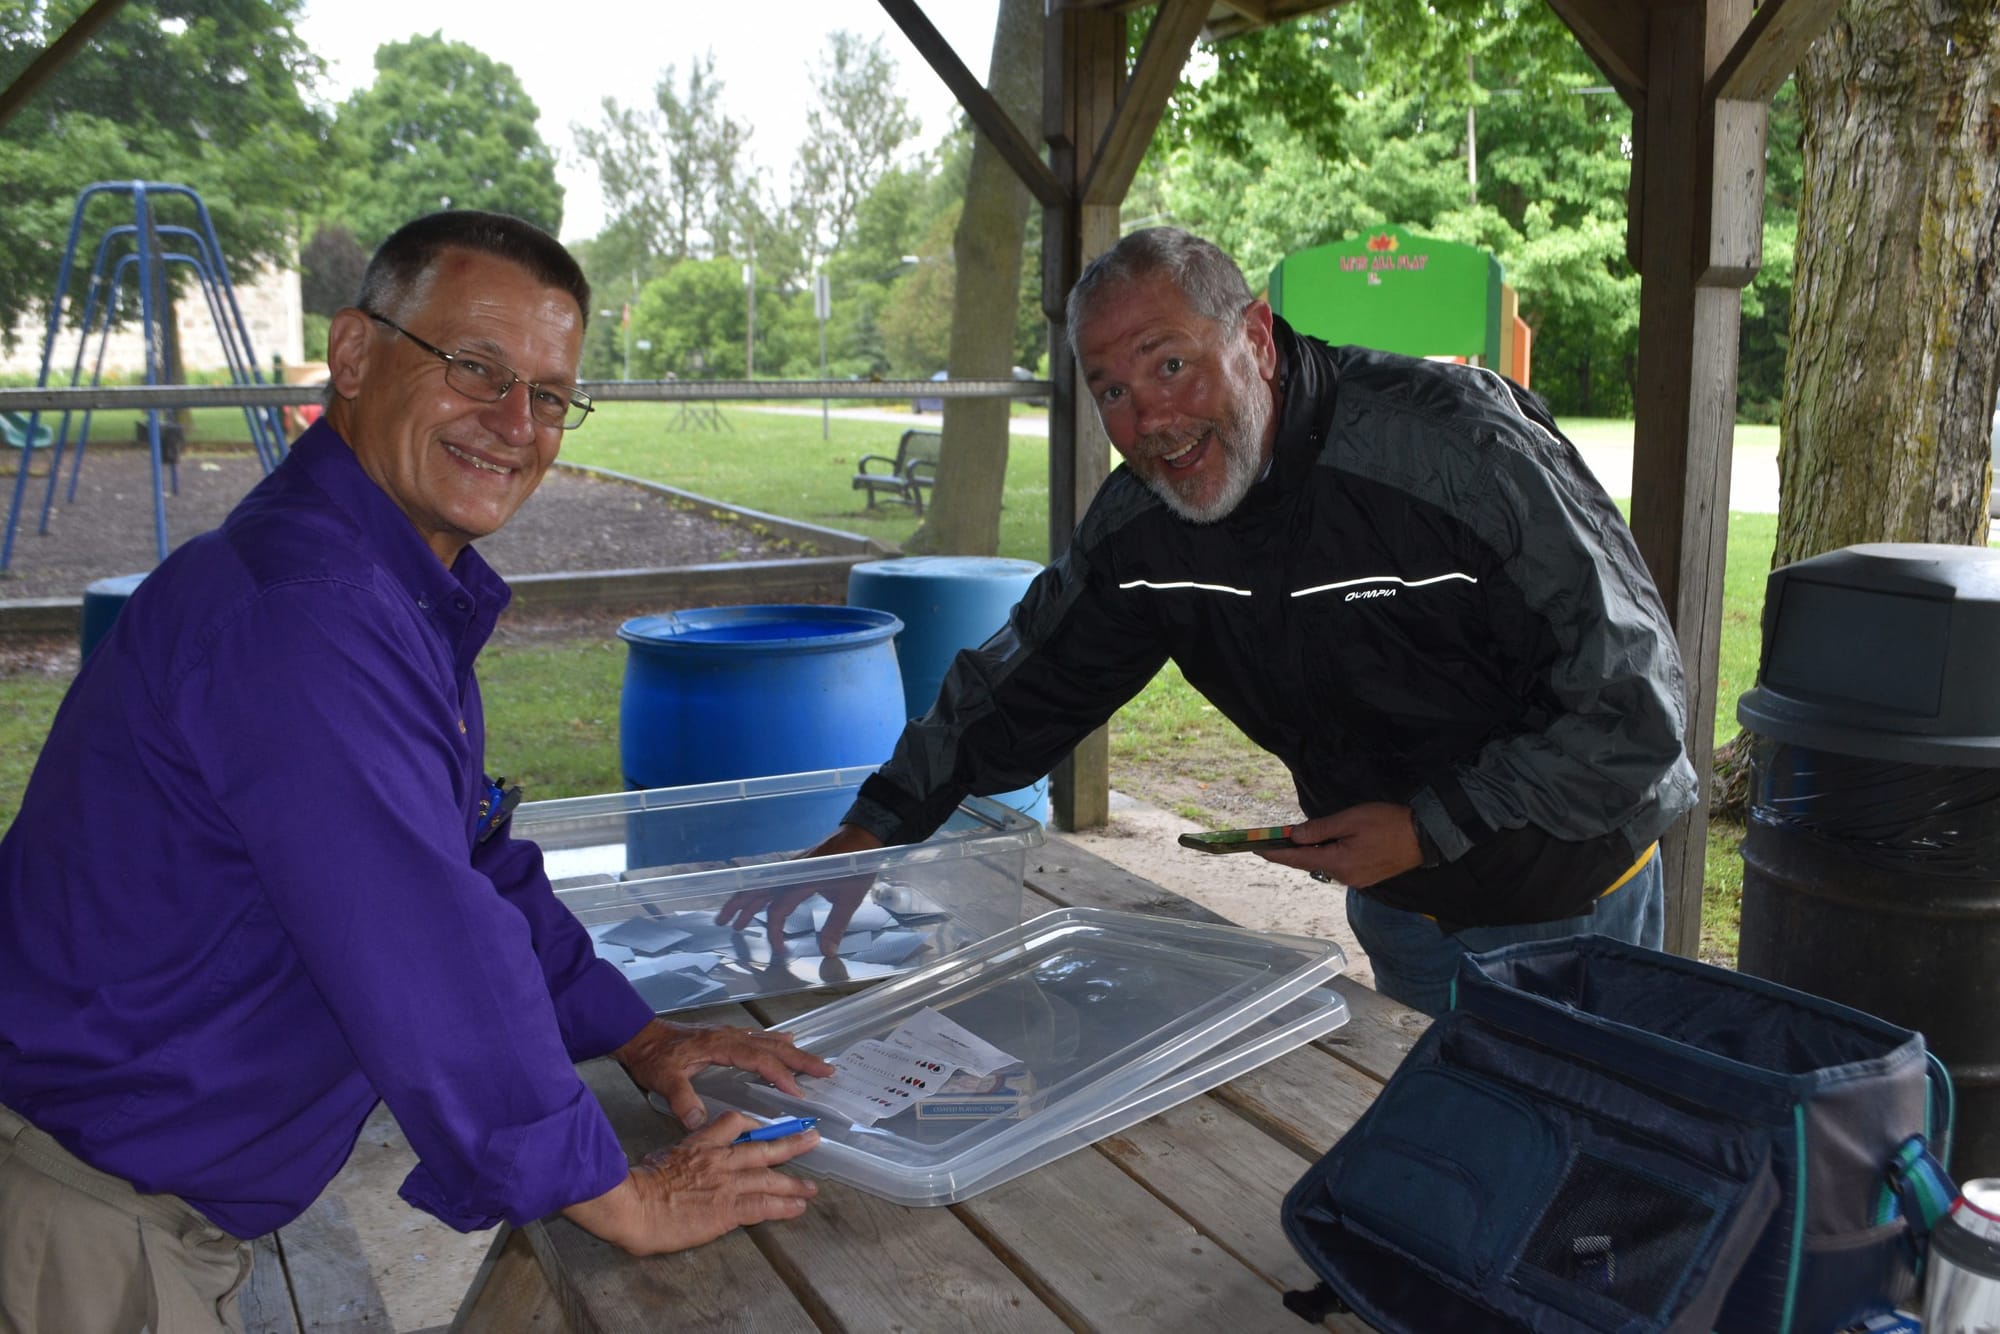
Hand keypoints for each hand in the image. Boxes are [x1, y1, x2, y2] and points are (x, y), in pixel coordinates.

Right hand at [561, 1111, 818, 1254]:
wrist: (633, 1205)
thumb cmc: (637, 1184)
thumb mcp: (660, 1156)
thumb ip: (680, 1155)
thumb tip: (681, 1160)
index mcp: (701, 1144)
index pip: (733, 1123)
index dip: (753, 1124)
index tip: (765, 1128)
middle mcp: (720, 1160)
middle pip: (763, 1148)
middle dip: (790, 1144)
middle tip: (811, 1139)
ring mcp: (726, 1184)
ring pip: (770, 1178)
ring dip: (794, 1183)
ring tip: (811, 1188)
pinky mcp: (727, 1210)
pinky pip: (763, 1206)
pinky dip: (784, 1207)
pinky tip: (797, 1208)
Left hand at [615, 1018, 833, 1129]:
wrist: (640, 1036)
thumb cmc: (653, 1057)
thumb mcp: (664, 1080)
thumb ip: (682, 1099)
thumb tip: (697, 1122)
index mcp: (721, 1046)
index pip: (759, 1060)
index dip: (780, 1075)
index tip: (798, 1092)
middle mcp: (730, 1038)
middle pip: (773, 1047)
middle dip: (801, 1059)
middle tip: (827, 1070)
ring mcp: (729, 1036)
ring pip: (769, 1041)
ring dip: (794, 1051)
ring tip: (816, 1062)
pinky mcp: (725, 1037)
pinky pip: (759, 1039)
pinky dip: (778, 1042)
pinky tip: (787, 1041)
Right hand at [713, 824, 884, 955]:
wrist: (861, 835)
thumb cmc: (858, 865)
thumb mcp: (851, 897)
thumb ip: (836, 925)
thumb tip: (827, 953)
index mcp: (801, 881)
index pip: (778, 909)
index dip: (774, 931)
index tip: (778, 949)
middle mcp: (790, 872)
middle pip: (757, 891)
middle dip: (738, 908)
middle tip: (723, 924)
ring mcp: (791, 867)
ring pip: (761, 884)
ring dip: (744, 899)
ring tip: (730, 916)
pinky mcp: (795, 865)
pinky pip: (770, 879)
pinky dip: (757, 891)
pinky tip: (755, 899)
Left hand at [1257, 802, 1422, 888]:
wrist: (1425, 837)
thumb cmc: (1388, 823)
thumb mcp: (1351, 820)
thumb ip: (1320, 828)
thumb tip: (1294, 835)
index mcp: (1338, 863)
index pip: (1298, 859)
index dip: (1276, 853)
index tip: (1256, 848)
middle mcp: (1344, 877)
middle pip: (1310, 863)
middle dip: (1294, 851)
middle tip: (1277, 838)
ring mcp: (1356, 880)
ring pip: (1325, 864)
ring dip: (1314, 851)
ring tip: (1305, 836)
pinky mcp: (1366, 877)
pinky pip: (1339, 866)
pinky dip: (1329, 855)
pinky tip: (1330, 843)